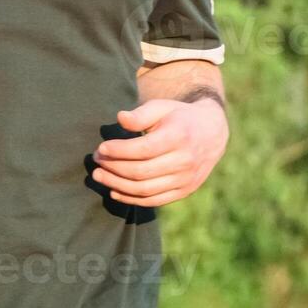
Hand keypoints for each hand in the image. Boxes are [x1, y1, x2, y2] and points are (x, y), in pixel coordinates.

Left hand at [93, 98, 228, 206]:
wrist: (211, 133)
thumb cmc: (178, 116)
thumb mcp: (161, 107)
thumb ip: (140, 114)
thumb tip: (120, 119)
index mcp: (178, 137)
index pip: (143, 149)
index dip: (118, 151)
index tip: (100, 148)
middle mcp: (184, 161)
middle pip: (141, 172)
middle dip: (113, 168)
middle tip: (95, 161)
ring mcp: (186, 179)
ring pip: (146, 189)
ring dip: (118, 185)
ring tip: (99, 176)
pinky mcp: (185, 191)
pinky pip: (155, 200)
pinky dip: (132, 199)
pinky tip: (114, 191)